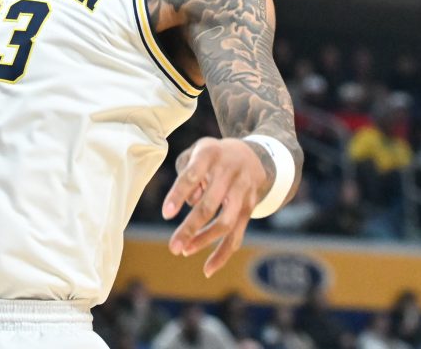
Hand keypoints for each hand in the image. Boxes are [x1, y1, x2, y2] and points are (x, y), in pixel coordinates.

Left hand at [161, 137, 268, 276]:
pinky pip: (237, 235)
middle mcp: (230, 174)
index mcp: (210, 155)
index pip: (192, 176)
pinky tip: (207, 269)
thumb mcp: (196, 151)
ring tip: (184, 251)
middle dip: (190, 228)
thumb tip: (190, 203)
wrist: (254, 155)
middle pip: (210, 205)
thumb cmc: (213, 156)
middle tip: (173, 247)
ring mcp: (243, 193)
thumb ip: (186, 174)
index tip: (166, 214)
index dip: (179, 195)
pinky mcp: (250, 209)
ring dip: (204, 240)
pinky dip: (223, 254)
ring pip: (225, 223)